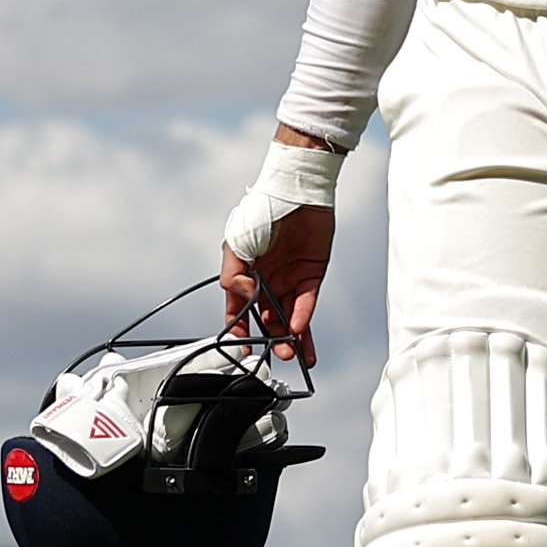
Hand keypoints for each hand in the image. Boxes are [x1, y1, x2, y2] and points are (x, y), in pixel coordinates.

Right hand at [221, 203, 330, 368]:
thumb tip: (246, 300)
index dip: (241, 330)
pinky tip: (300, 330)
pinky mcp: (311, 274)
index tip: (244, 348)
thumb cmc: (262, 211)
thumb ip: (235, 275)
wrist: (297, 193)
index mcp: (245, 274)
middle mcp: (267, 279)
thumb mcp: (236, 244)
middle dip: (271, 339)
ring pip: (290, 316)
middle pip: (267, 318)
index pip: (239, 309)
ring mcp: (290, 278)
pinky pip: (306, 302)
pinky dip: (303, 317)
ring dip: (291, 336)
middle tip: (277, 353)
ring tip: (293, 353)